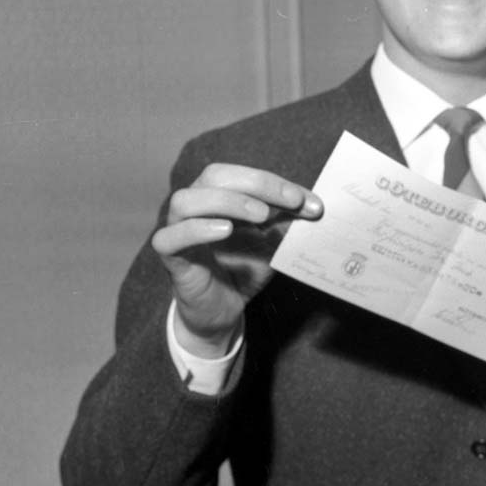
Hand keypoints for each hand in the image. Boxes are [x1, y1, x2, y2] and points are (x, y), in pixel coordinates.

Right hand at [152, 164, 322, 357]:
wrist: (223, 311)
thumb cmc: (244, 268)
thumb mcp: (273, 241)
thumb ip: (288, 220)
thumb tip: (316, 205)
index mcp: (218, 194)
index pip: (242, 174)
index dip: (274, 182)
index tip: (306, 201)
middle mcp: (195, 205)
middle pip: (214, 176)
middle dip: (256, 184)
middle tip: (290, 202)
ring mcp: (177, 230)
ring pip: (185, 200)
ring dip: (226, 202)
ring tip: (260, 215)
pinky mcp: (170, 258)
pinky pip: (169, 238)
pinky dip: (196, 229)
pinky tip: (224, 231)